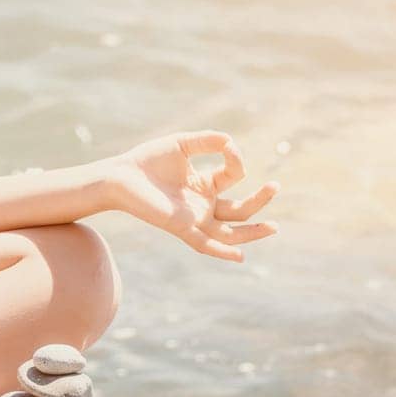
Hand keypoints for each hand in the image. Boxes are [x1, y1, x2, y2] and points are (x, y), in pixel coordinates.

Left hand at [107, 130, 278, 261]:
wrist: (120, 176)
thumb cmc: (148, 160)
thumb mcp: (183, 144)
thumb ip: (207, 141)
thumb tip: (231, 142)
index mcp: (205, 185)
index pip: (233, 177)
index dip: (235, 160)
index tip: (227, 146)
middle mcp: (203, 204)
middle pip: (240, 210)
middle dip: (260, 201)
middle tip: (275, 186)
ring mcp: (194, 218)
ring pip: (230, 233)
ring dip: (252, 232)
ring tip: (274, 227)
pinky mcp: (181, 227)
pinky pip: (205, 244)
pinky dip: (222, 252)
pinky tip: (240, 256)